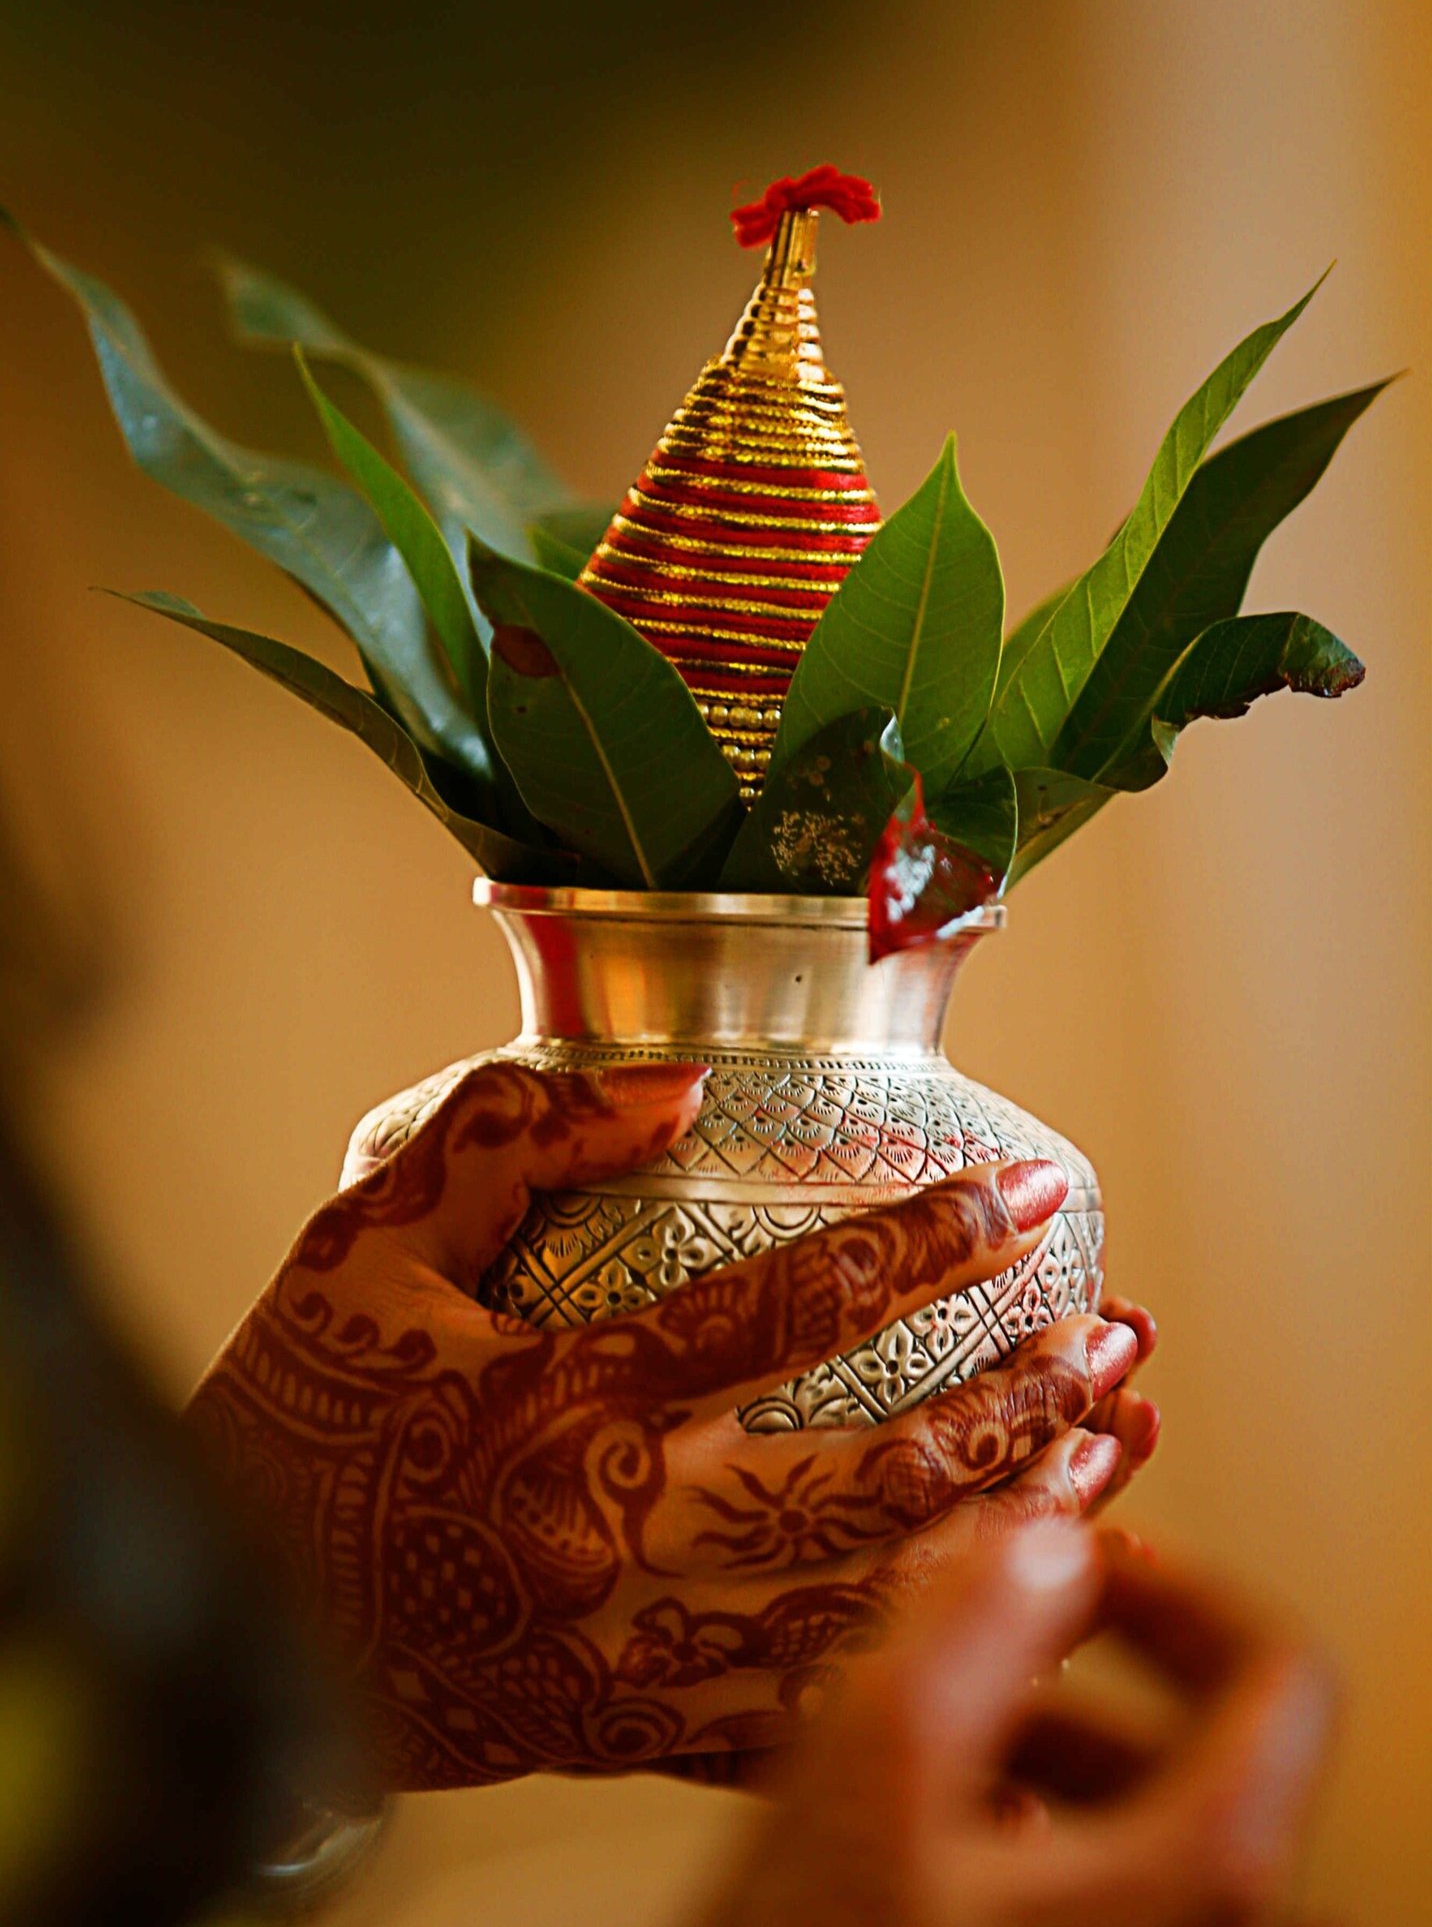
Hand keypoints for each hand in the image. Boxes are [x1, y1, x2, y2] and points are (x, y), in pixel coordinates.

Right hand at [187, 1062, 1155, 1790]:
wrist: (232, 1626)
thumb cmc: (295, 1423)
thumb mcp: (366, 1248)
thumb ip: (509, 1141)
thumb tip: (668, 1085)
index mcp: (561, 1400)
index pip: (791, 1307)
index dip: (930, 1239)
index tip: (1026, 1188)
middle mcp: (621, 1531)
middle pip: (873, 1469)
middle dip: (1016, 1396)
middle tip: (1114, 1327)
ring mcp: (639, 1649)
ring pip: (873, 1596)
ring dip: (1009, 1524)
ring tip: (1109, 1446)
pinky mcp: (635, 1726)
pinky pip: (811, 1708)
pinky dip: (924, 1662)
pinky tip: (1011, 1615)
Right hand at [701, 1524, 1334, 1926]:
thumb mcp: (877, 1764)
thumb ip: (972, 1624)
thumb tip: (1044, 1538)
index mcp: (1202, 1872)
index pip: (1284, 1676)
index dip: (1187, 1590)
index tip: (1084, 1559)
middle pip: (1208, 1741)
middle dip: (1081, 1661)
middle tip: (984, 1619)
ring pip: (1146, 1815)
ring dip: (1043, 1736)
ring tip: (926, 1723)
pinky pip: (1103, 1883)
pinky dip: (1029, 1818)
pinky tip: (921, 1820)